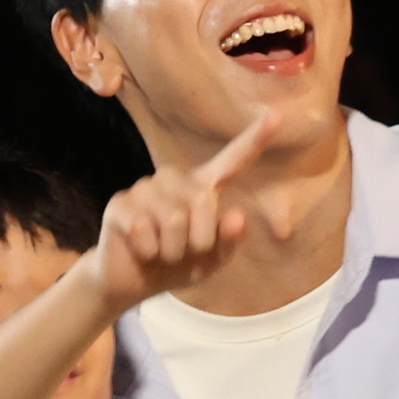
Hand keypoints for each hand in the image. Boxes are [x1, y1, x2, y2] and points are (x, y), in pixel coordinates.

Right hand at [92, 109, 274, 307]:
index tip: (277, 115)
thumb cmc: (176, 266)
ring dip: (173, 251)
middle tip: (182, 254)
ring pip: (175, 221)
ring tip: (161, 253)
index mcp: (203, 188)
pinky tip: (141, 251)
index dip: (255, 139)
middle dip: (199, 241)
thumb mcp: (211, 263)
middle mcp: (175, 179)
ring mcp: (145, 188)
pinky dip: (149, 252)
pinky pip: (145, 231)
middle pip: (203, 202)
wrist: (130, 283)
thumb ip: (229, 243)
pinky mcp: (121, 203)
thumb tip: (236, 216)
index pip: (233, 161)